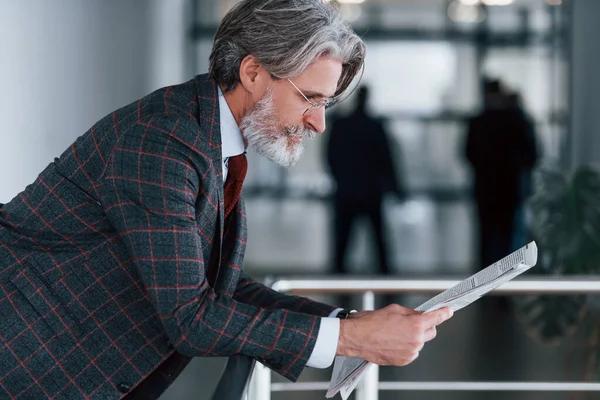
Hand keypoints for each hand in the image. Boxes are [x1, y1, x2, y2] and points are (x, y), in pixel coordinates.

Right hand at [337, 304, 452, 365]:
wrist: (357, 338)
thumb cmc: (372, 322)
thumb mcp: (394, 309)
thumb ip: (411, 313)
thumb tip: (421, 315)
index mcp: (415, 324)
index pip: (437, 318)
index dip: (444, 314)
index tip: (448, 312)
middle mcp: (416, 340)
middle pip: (431, 332)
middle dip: (425, 326)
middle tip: (412, 323)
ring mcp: (411, 352)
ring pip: (420, 343)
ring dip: (413, 338)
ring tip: (395, 333)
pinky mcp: (404, 360)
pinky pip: (412, 352)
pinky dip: (406, 347)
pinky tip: (393, 342)